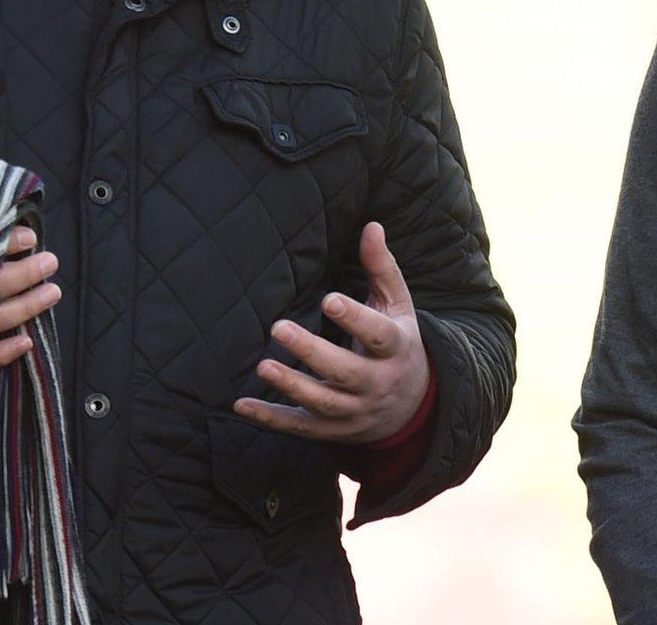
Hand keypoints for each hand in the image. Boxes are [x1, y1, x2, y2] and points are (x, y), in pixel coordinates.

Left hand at [234, 222, 429, 443]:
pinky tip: (242, 405)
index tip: (328, 300)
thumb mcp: (397, 305)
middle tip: (279, 327)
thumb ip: (381, 268)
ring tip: (262, 365)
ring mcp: (356, 412)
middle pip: (346, 372)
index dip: (355, 318)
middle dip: (312, 353)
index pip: (378, 335)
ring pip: (323, 403)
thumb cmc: (397, 342)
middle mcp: (377, 384)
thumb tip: (371, 225)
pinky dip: (272, 419)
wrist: (414, 405)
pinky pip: (301, 427)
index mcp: (396, 348)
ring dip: (292, 386)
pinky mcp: (335, 431)